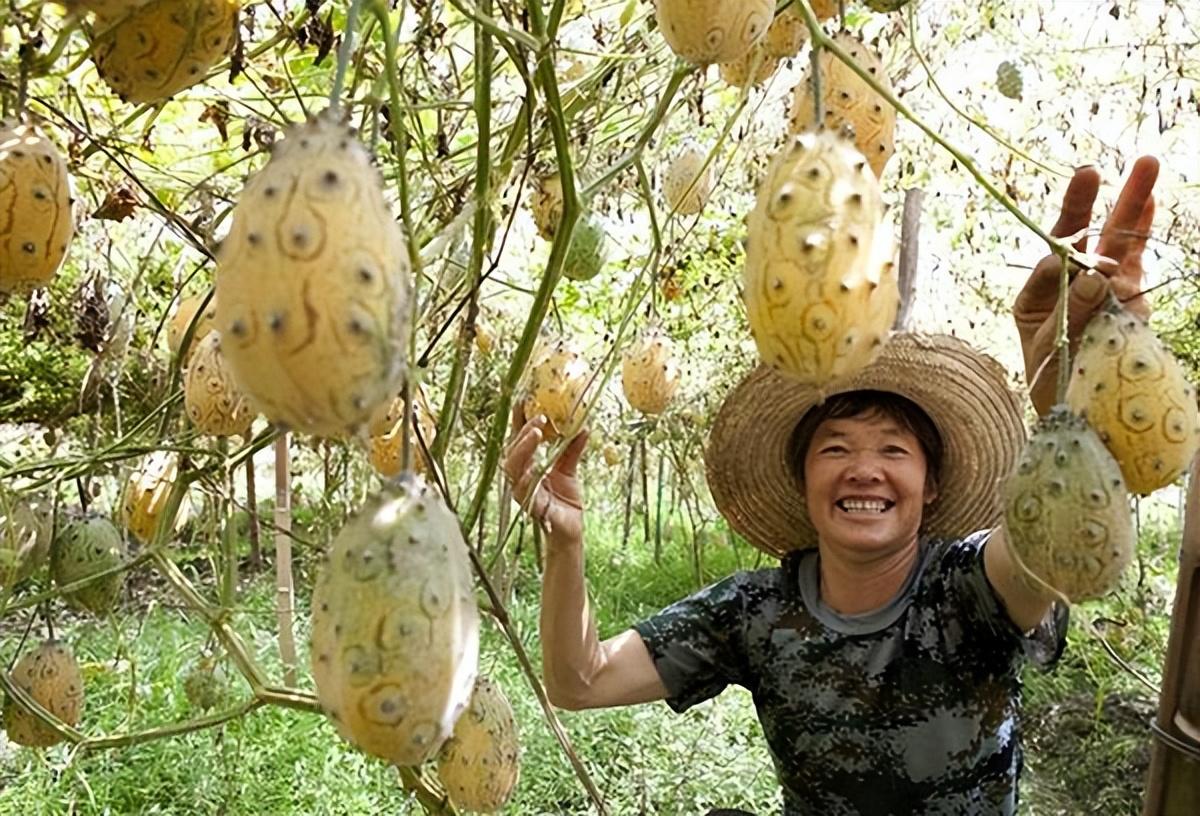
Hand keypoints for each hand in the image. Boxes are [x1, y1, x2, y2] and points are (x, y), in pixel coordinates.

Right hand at [502, 403, 588, 542]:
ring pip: (513, 466)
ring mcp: (521, 490)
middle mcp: (520, 474)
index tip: (523, 398)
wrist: (571, 529)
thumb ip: (572, 448)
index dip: (518, 419)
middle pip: (513, 448)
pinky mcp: (529, 505)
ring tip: (536, 433)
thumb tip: (584, 426)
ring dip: (523, 448)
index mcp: (527, 463)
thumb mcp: (569, 468)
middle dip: (523, 430)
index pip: (519, 437)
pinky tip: (533, 466)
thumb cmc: (565, 500)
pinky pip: (522, 489)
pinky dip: (526, 476)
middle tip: (540, 417)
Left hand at [1013, 156, 1157, 415]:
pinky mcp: (1128, 297)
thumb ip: (1072, 311)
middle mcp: (1066, 285)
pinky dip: (1142, 231)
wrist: (1082, 411)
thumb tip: (1100, 275)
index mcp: (1036, 297)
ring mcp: (1100, 287)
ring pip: (1114, 239)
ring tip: (1146, 163)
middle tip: (1089, 170)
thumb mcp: (1051, 348)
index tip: (1072, 269)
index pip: (1048, 266)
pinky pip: (1136, 258)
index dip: (1060, 262)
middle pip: (1077, 236)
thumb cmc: (1055, 381)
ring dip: (1129, 202)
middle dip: (1084, 203)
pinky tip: (1150, 202)